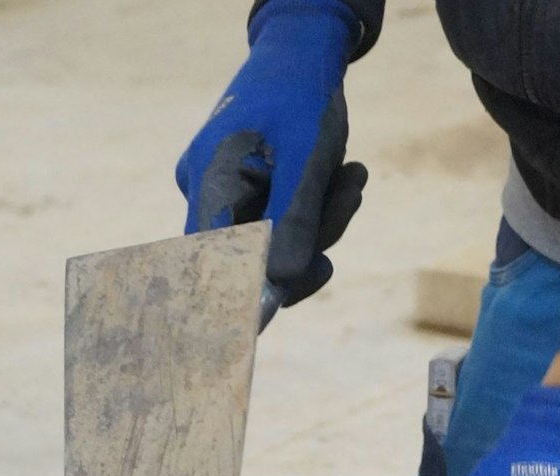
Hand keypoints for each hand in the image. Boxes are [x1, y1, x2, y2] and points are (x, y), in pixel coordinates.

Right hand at [175, 0, 368, 304]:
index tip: (255, 338)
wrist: (306, 53)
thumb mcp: (309, 161)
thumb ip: (294, 223)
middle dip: (311, 237)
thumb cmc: (303, 97)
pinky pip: (287, 226)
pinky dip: (319, 211)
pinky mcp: (252, 195)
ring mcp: (227, 195)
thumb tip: (279, 289)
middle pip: (254, 257)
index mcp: (208, 183)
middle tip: (351, 190)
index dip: (235, 302)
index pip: (212, 264)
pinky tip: (345, 176)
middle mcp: (207, 193)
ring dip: (325, 219)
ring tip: (353, 173)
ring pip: (279, 244)